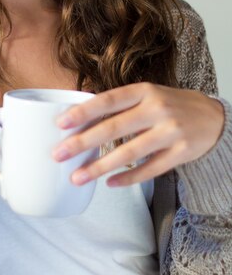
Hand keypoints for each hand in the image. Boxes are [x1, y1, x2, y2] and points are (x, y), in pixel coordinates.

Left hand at [52, 83, 224, 186]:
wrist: (214, 117)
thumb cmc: (171, 105)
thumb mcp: (147, 94)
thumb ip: (120, 103)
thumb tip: (81, 114)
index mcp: (144, 91)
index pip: (109, 101)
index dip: (83, 112)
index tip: (61, 123)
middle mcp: (157, 109)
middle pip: (114, 128)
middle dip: (83, 142)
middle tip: (59, 154)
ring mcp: (170, 132)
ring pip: (129, 153)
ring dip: (99, 167)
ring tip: (78, 177)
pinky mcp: (181, 153)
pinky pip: (149, 170)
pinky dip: (128, 179)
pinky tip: (109, 183)